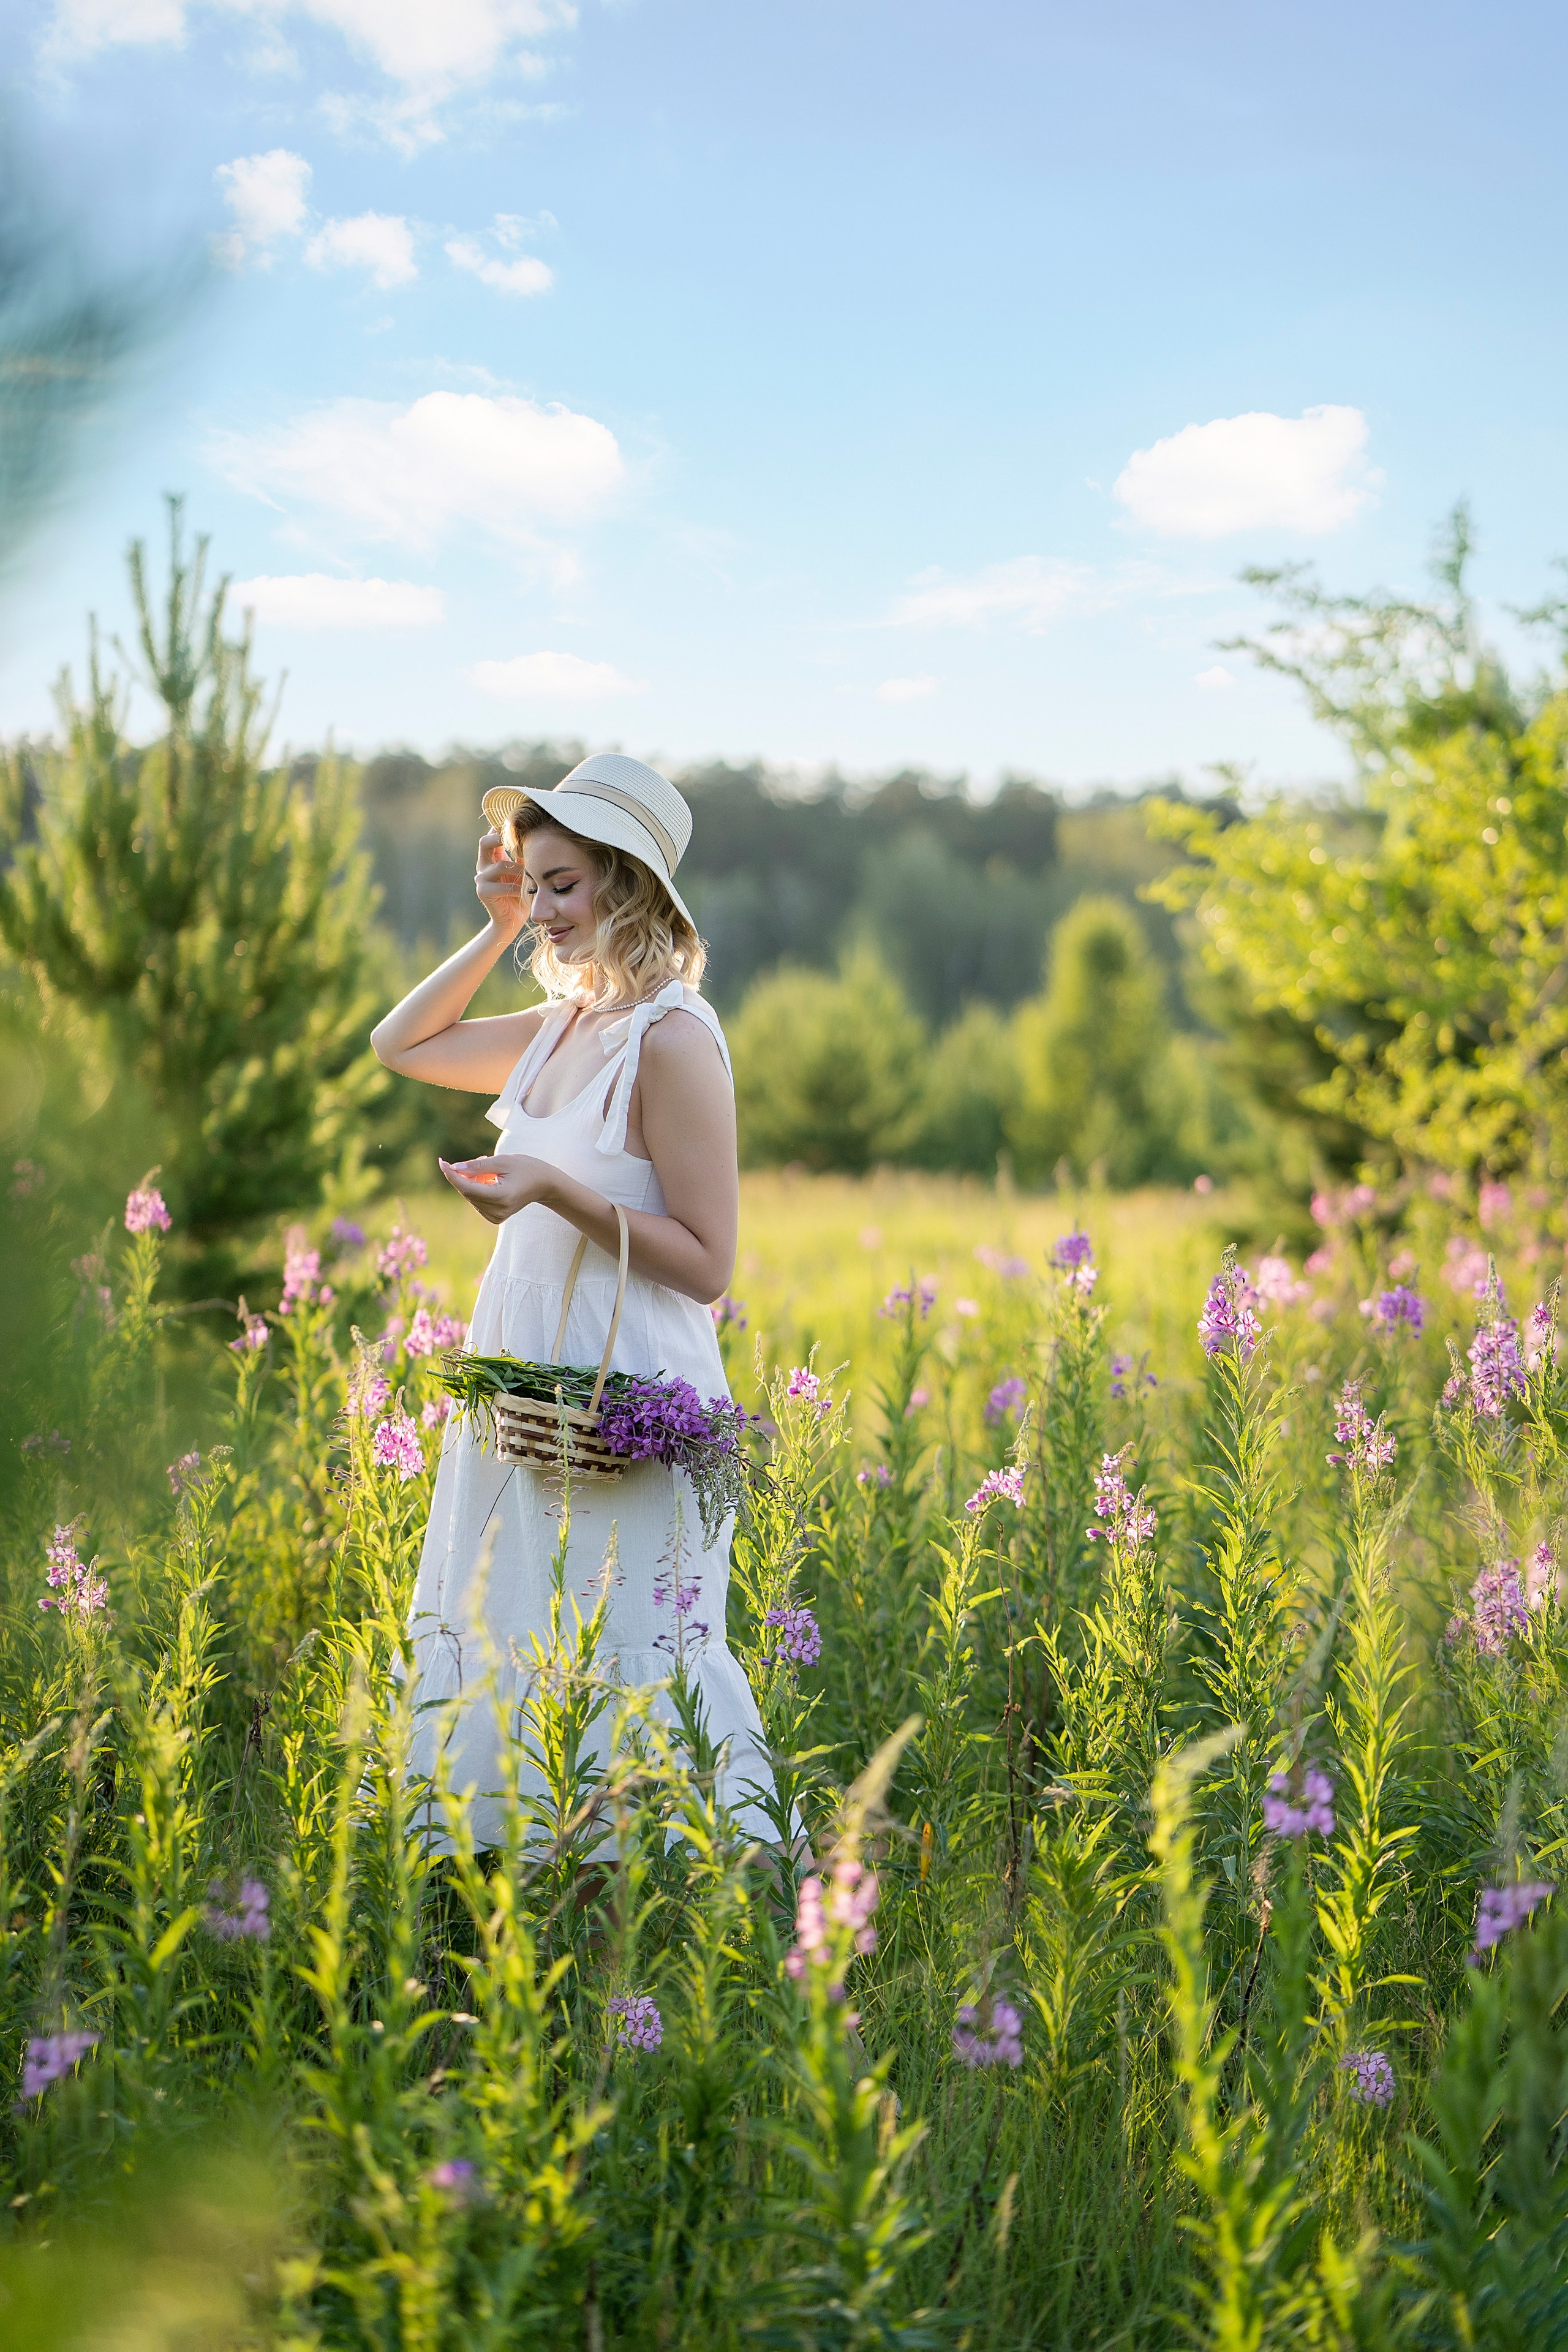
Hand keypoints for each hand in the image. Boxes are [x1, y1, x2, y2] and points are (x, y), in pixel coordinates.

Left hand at [438, 1153, 555, 1224]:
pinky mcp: (495, 1218)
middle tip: (481, 1157)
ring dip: (474, 1180)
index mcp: (502, 1197)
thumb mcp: (503, 1161)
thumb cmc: (526, 1168)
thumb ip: (477, 1165)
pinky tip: (491, 1180)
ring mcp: (497, 1217)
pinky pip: (476, 1201)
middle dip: (466, 1174)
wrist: (544, 1184)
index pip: (468, 1188)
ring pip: (471, 1196)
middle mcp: (498, 1211)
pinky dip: (478, 1188)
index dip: (453, 1175)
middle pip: (468, 1192)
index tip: (442, 1161)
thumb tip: (454, 1168)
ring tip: (492, 1170)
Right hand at [474, 829, 526, 941]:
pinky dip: (518, 888)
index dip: (501, 826)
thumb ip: (524, 856)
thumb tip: (537, 835)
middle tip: (518, 839)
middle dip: (500, 838)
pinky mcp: (483, 891)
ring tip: (533, 875)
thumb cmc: (521, 893)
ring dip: (519, 870)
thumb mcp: (524, 871)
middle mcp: (483, 865)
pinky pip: (503, 886)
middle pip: (484, 842)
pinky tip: (529, 891)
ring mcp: (481, 878)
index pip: (492, 834)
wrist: (512, 919)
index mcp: (492, 856)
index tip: (517, 820)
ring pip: (500, 866)